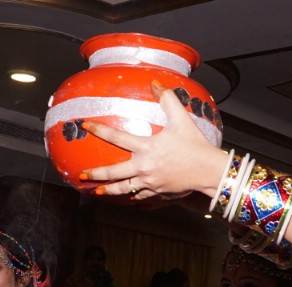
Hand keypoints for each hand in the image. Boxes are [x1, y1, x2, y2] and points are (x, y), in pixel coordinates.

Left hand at [80, 82, 229, 200]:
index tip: (86, 126)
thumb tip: (155, 84)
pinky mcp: (157, 192)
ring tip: (97, 192)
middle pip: (113, 173)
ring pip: (124, 189)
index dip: (99, 130)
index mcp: (146, 147)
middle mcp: (144, 167)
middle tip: (82, 175)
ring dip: (109, 191)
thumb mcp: (181, 119)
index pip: (116, 137)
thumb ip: (167, 99)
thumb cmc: (196, 145)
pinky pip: (140, 196)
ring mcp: (149, 182)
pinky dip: (132, 197)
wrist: (209, 171)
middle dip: (95, 174)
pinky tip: (127, 197)